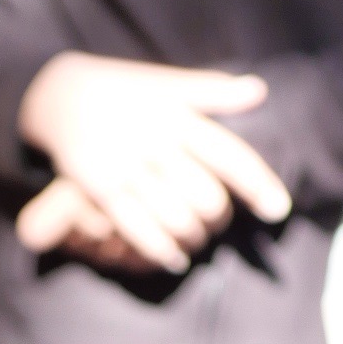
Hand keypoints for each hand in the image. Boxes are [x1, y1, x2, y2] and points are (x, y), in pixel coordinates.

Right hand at [15, 53, 292, 271]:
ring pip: (177, 220)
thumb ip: (212, 91)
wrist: (63, 94)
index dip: (258, 185)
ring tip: (196, 244)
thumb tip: (260, 91)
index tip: (279, 211)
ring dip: (193, 240)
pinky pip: (140, 231)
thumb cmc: (125, 91)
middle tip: (217, 227)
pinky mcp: (101, 189)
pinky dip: (163, 252)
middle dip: (218, 221)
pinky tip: (174, 259)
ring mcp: (127, 168)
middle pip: (207, 198)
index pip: (229, 156)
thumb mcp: (168, 83)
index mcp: (179, 116)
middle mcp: (156, 142)